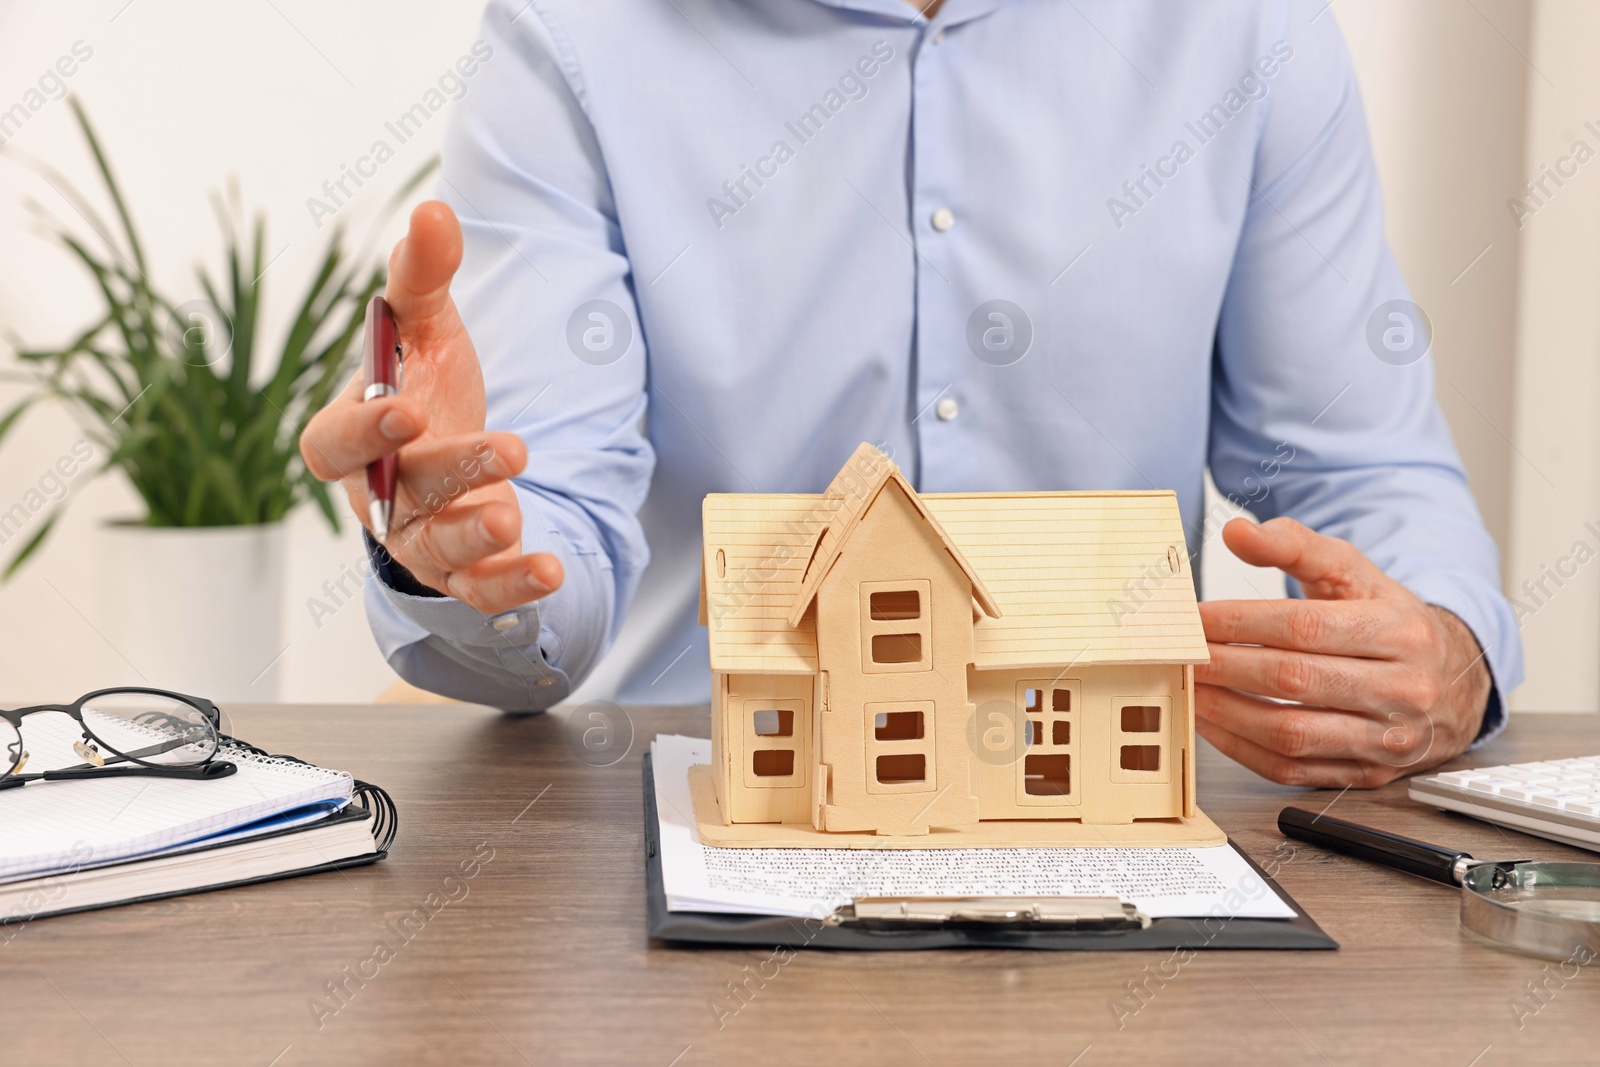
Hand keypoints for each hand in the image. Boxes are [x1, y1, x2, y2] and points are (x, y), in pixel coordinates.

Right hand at [300, 201, 563, 613]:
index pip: (334, 445)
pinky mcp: (465, 571)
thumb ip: (422, 277)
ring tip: (516, 519)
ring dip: (477, 535)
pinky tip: (552, 571)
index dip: (364, 432)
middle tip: (512, 448)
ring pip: (439, 548)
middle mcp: (378, 499)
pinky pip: (482, 590)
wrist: (458, 462)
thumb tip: (434, 210)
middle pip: (399, 495)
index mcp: (351, 439)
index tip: (406, 410)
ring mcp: (421, 541)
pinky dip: (513, 588)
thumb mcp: (427, 332)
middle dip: (451, 471)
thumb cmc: (428, 390)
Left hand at [1194, 517, 1491, 787]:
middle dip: (1225, 665)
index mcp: (1401, 631)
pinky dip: (1242, 748)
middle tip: (1179, 654)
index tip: (1195, 619)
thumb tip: (1237, 532)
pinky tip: (1212, 722)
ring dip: (1226, 712)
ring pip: (1291, 732)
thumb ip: (1295, 545)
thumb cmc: (1388, 622)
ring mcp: (1388, 739)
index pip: (1307, 626)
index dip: (1242, 621)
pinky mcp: (1367, 773)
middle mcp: (1402, 689)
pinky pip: (1292, 770)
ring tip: (1188, 688)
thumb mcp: (1352, 572)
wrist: (1448, 681)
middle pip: (1295, 680)